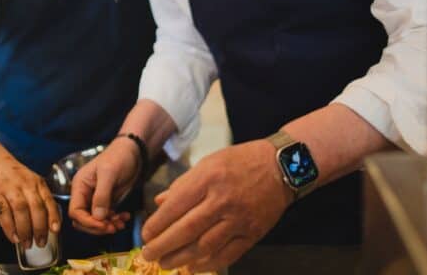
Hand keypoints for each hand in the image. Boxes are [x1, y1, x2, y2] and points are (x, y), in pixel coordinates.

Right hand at [0, 144, 60, 248]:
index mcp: (35, 181)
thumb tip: (42, 219)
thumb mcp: (27, 177)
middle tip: (40, 243)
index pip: (49, 201)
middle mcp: (25, 184)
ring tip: (26, 243)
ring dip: (25, 231)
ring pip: (22, 212)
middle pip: (37, 209)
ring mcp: (9, 188)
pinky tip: (13, 237)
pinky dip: (9, 228)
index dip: (53, 217)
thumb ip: (34, 194)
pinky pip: (4, 213)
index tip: (56, 230)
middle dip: (40, 229)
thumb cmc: (7, 170)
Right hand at [68, 136, 140, 234]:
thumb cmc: (119, 157)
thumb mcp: (109, 174)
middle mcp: (85, 194)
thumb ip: (102, 195)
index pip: (75, 211)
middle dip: (97, 226)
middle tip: (113, 227)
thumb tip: (97, 217)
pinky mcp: (107, 202)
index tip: (103, 225)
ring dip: (108, 225)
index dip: (87, 222)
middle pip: (83, 220)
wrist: (133, 152)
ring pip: (95, 221)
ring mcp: (95, 199)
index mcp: (80, 186)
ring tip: (121, 223)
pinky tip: (125, 217)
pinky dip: (115, 220)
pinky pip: (107, 218)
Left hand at [140, 141, 291, 271]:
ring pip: (205, 246)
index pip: (176, 206)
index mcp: (208, 178)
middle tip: (148, 255)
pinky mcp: (253, 233)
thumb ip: (183, 184)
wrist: (281, 166)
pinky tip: (193, 267)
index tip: (145, 235)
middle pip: (187, 229)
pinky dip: (208, 264)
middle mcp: (223, 200)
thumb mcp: (209, 163)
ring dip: (181, 258)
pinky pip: (228, 254)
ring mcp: (239, 219)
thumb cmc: (240, 161)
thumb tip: (159, 203)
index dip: (157, 224)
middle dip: (164, 246)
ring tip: (166, 263)